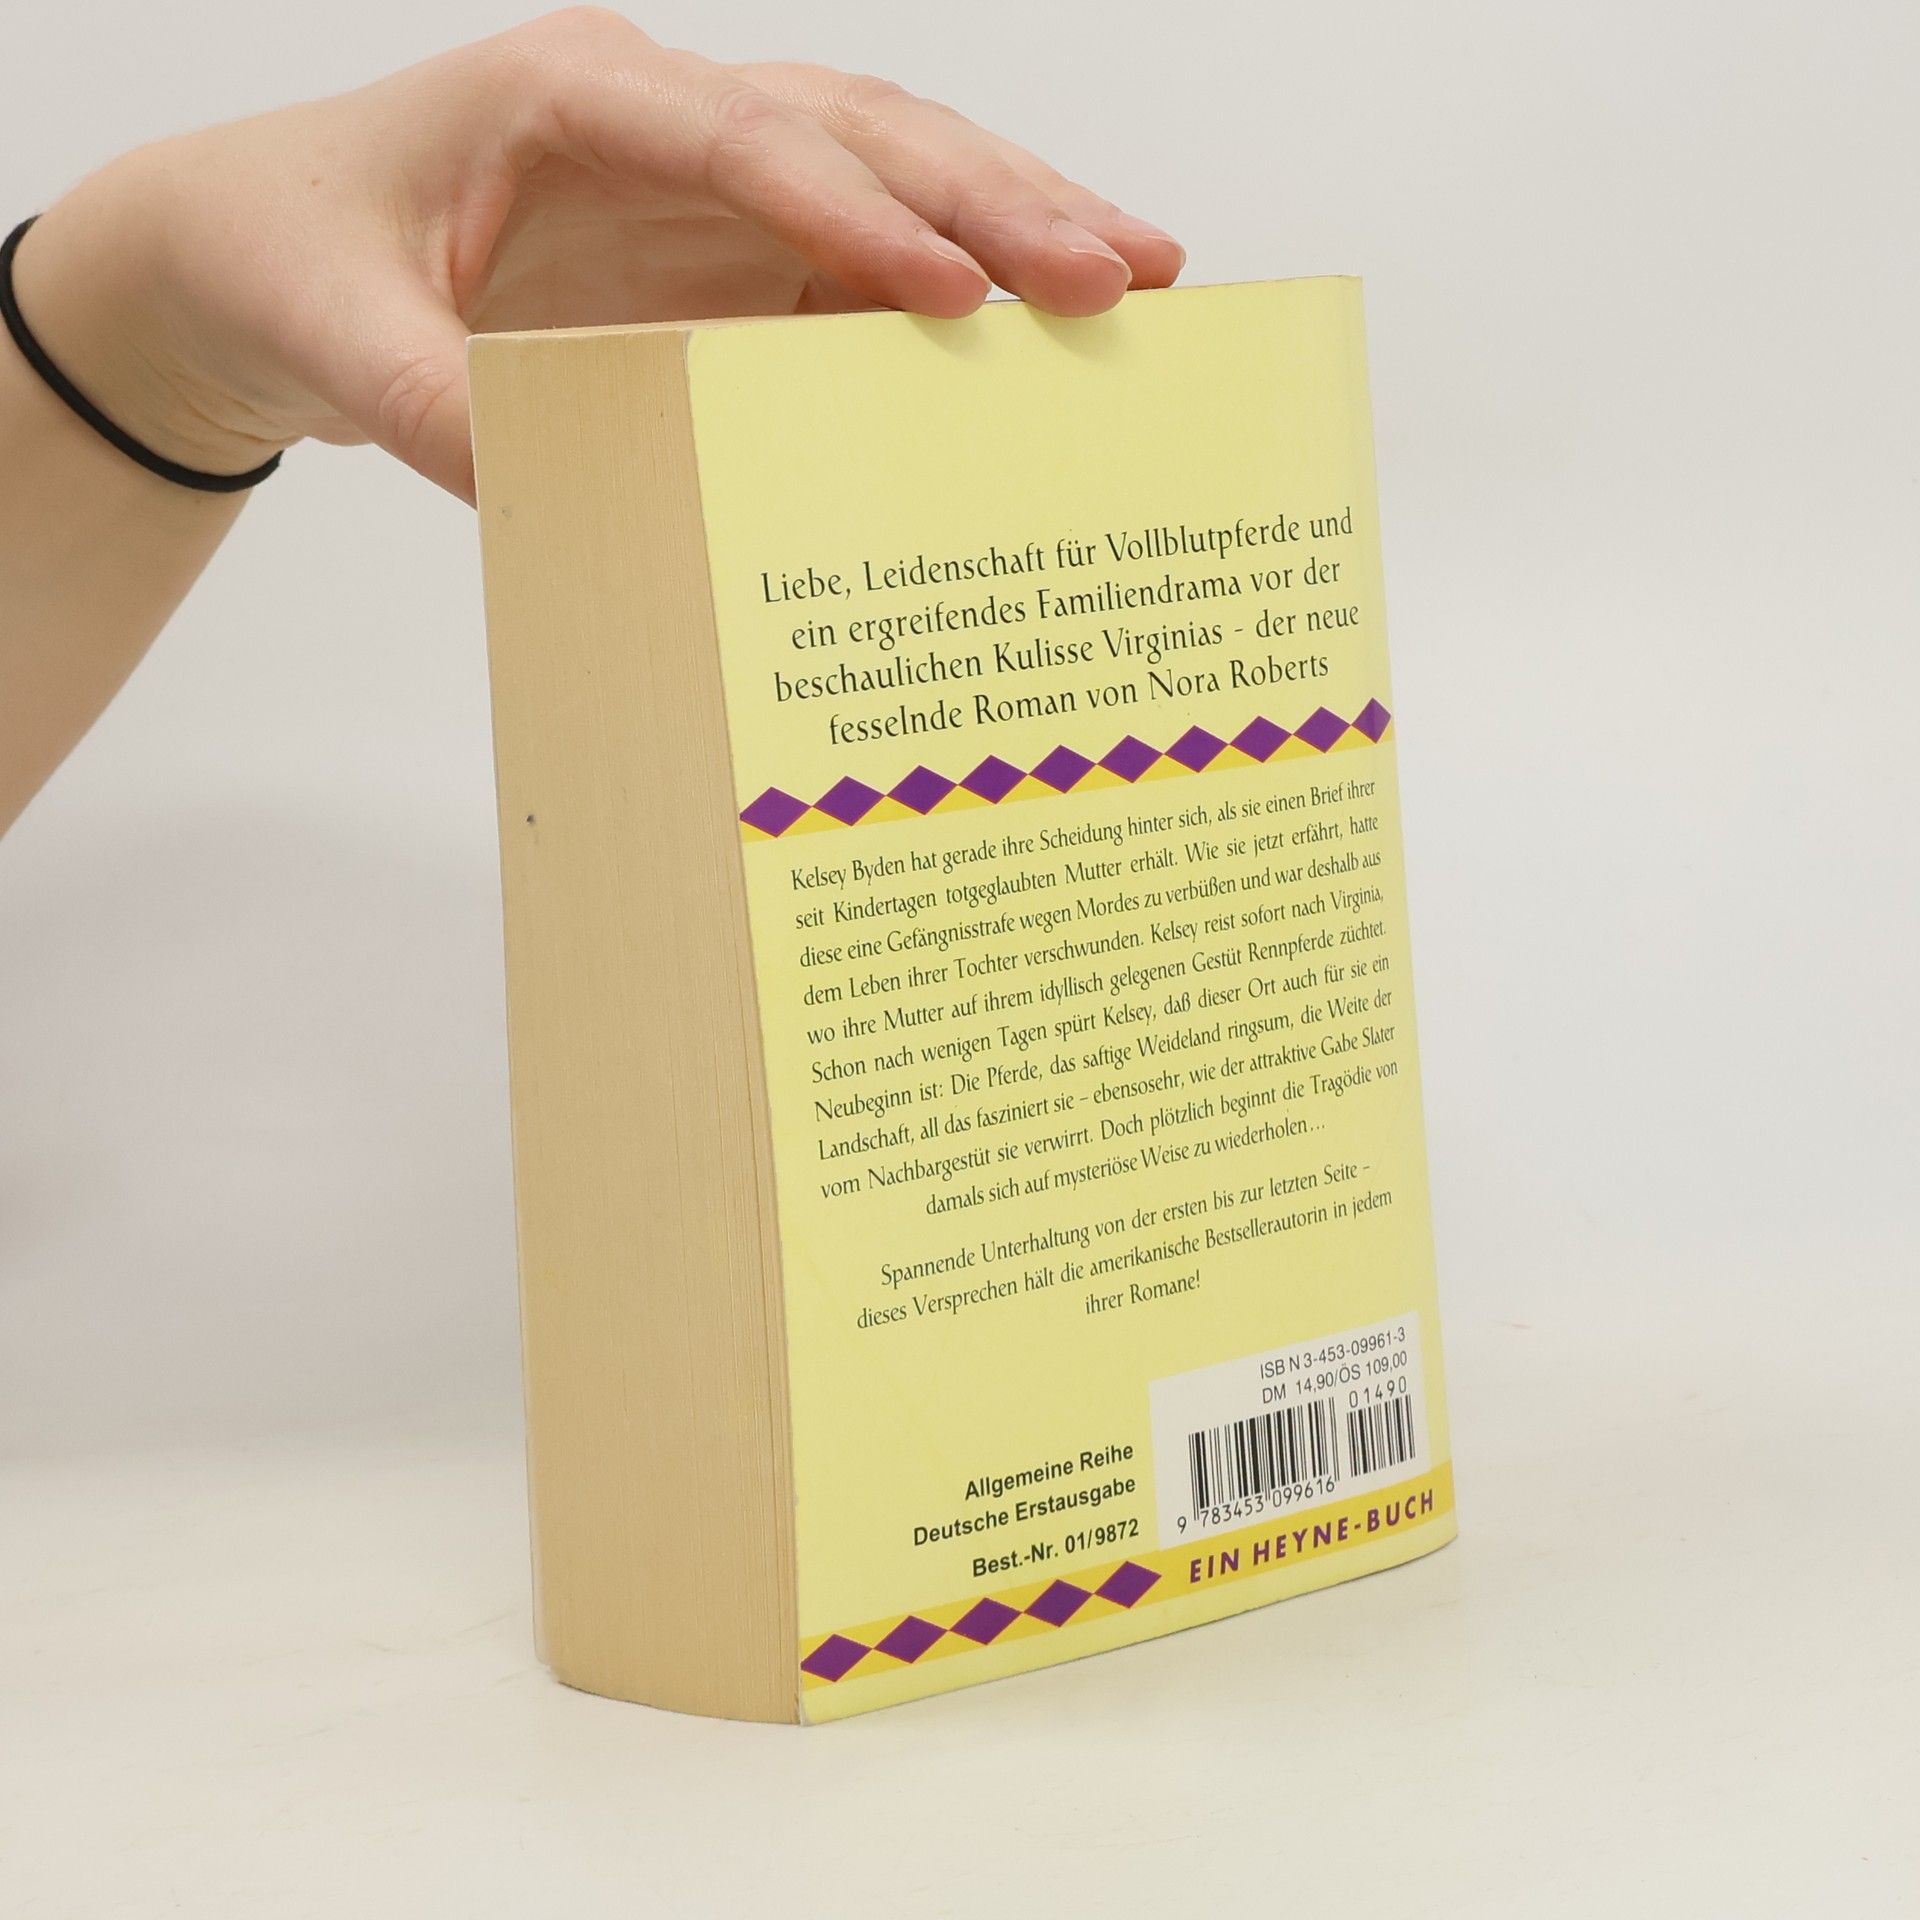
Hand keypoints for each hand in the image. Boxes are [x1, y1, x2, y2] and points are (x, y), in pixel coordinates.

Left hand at [15, 9, 1184, 500]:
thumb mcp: (339, 342)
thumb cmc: (296, 257)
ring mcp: (708, 181)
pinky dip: (958, 288)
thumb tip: (552, 496)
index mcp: (571, 96)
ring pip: (892, 173)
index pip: (744, 142)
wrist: (270, 251)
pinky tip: (1042, 328)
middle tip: (1124, 271)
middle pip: (862, 135)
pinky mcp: (729, 250)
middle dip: (998, 202)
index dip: (855, 215)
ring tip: (1138, 276)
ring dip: (1015, 222)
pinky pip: (863, 257)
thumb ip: (441, 410)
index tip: (953, 292)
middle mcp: (664, 117)